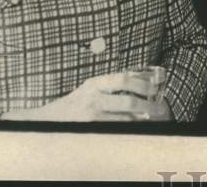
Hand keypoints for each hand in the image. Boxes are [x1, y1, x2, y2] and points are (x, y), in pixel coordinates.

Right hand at [0, 72, 164, 121]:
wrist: (47, 120)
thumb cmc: (73, 104)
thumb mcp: (90, 88)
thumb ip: (111, 85)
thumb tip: (141, 80)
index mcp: (95, 83)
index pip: (124, 78)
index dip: (143, 82)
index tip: (155, 86)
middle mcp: (93, 97)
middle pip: (127, 100)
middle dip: (147, 103)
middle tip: (160, 107)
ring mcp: (91, 114)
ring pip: (124, 117)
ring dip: (141, 118)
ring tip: (153, 117)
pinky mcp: (89, 128)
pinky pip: (116, 128)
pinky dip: (129, 127)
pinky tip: (138, 126)